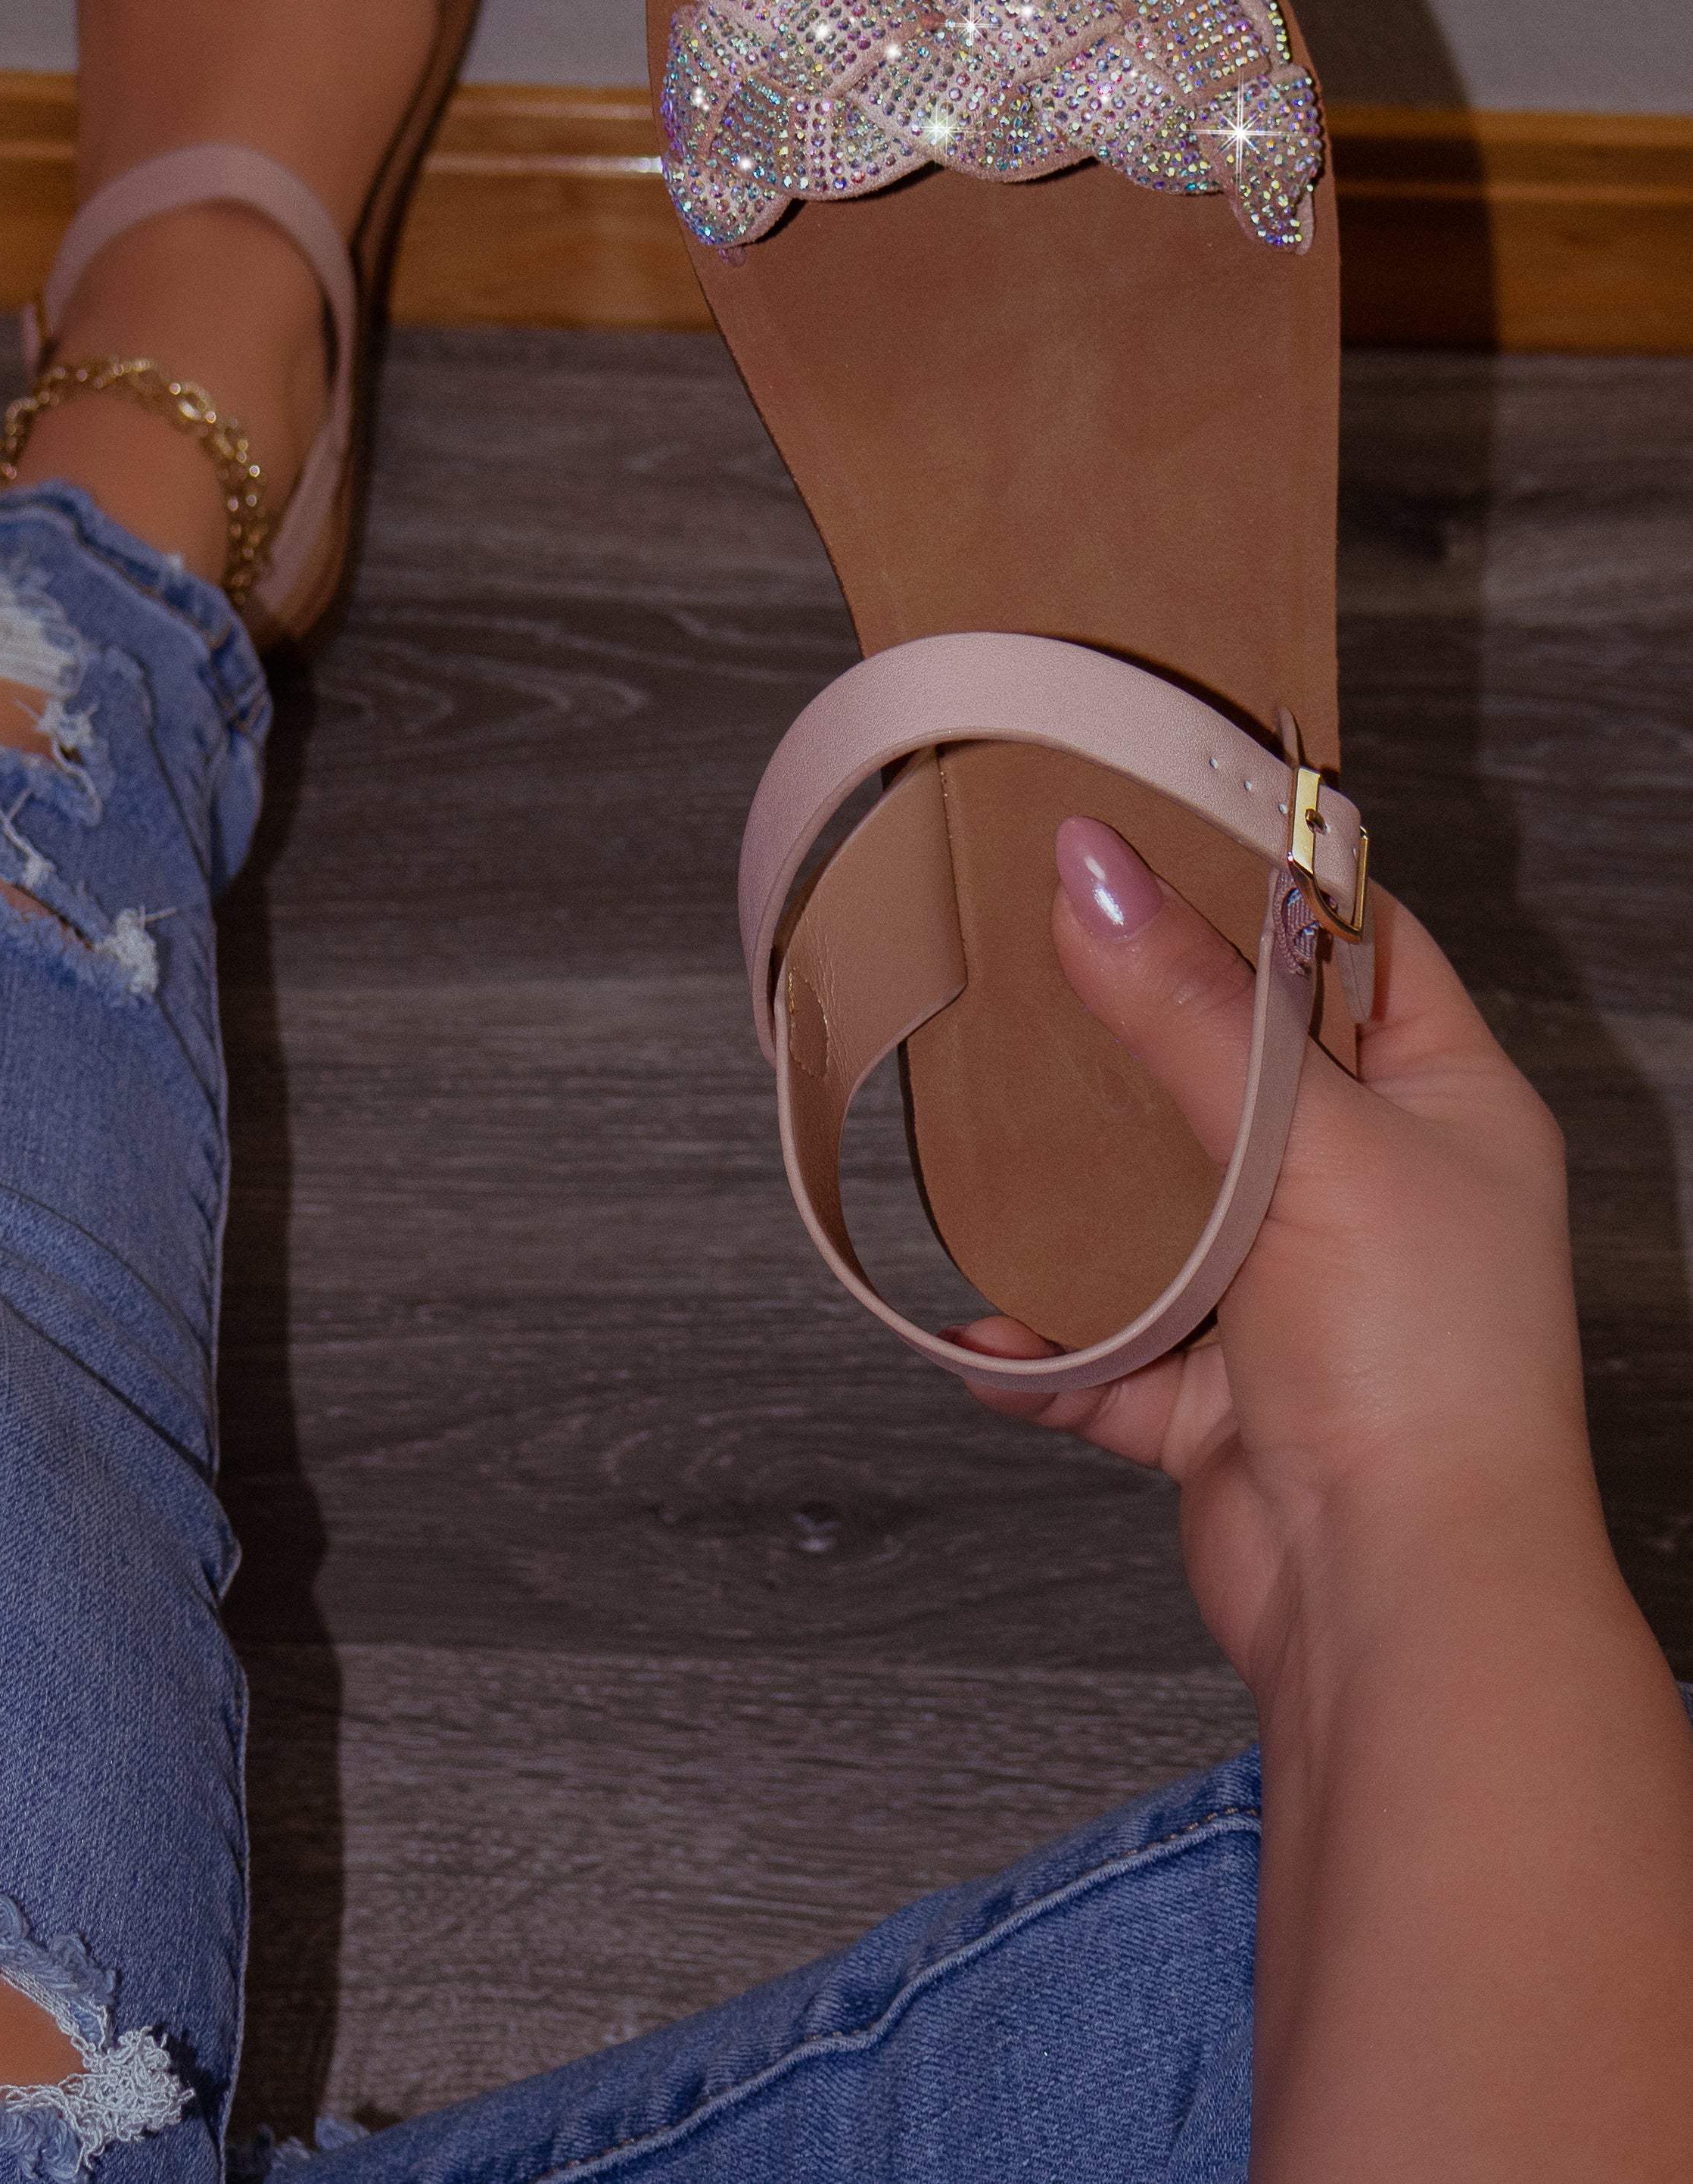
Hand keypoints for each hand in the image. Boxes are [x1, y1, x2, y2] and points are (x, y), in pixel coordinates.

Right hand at [950, 817, 1583, 1695]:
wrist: (1402, 1610)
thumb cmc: (1427, 1378)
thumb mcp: (1309, 1148)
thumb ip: (1188, 1010)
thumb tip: (1095, 869)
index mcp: (1450, 1107)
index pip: (1356, 947)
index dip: (1260, 881)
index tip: (1149, 820)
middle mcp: (1381, 1197)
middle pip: (1237, 1074)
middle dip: (1131, 1036)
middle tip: (1031, 957)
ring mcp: (1299, 1301)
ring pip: (1159, 1214)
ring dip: (1071, 1209)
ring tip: (979, 1152)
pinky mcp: (1225, 1403)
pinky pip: (1111, 1355)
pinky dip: (1048, 1354)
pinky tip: (988, 1339)